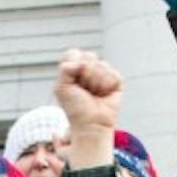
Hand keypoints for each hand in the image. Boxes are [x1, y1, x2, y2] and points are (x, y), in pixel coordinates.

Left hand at [54, 48, 123, 168]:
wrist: (91, 124)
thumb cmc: (74, 108)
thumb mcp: (61, 88)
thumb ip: (65, 69)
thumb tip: (84, 63)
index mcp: (73, 67)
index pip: (73, 53)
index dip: (73, 66)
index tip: (72, 82)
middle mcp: (88, 68)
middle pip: (89, 56)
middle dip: (84, 75)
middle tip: (83, 90)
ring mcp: (103, 73)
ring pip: (101, 65)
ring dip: (95, 83)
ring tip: (93, 94)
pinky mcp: (116, 80)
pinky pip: (113, 74)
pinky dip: (107, 86)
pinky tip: (104, 95)